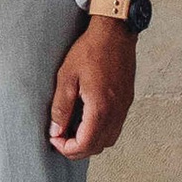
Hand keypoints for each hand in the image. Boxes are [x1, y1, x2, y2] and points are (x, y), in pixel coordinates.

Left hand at [48, 14, 135, 157]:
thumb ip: (61, 107)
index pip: (85, 144)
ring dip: (90, 142)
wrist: (115, 32)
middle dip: (77, 149)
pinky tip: (87, 120)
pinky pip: (115, 127)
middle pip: (98, 147)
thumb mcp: (67, 77)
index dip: (67, 148)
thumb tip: (56, 131)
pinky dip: (100, 132)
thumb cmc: (90, 50)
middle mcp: (116, 112)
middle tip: (60, 138)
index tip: (54, 139)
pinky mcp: (127, 101)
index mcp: (100, 108)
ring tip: (72, 130)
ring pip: (109, 140)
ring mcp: (124, 107)